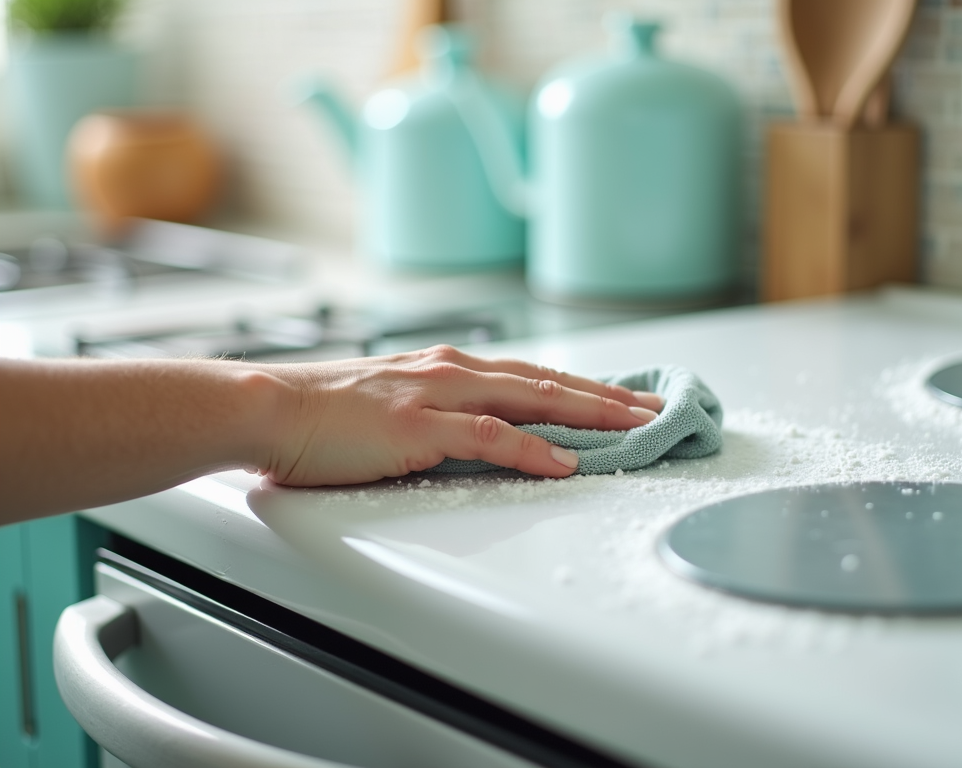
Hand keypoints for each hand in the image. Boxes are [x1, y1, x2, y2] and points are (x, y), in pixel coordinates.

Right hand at [256, 345, 663, 485]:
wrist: (271, 407)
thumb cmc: (326, 412)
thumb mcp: (397, 405)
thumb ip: (442, 414)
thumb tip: (481, 434)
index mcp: (448, 368)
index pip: (533, 375)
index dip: (583, 387)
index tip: (622, 400)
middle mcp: (452, 372)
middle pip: (548, 381)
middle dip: (606, 397)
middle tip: (654, 410)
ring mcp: (437, 395)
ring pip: (532, 399)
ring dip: (587, 414)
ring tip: (633, 428)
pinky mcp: (418, 427)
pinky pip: (488, 436)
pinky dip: (531, 448)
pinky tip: (565, 461)